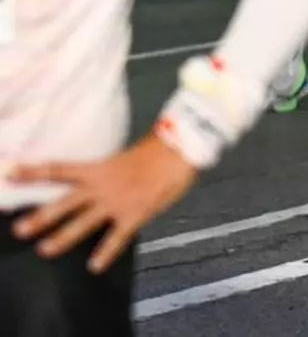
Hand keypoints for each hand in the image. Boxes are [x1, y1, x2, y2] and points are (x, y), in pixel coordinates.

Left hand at [10, 133, 197, 272]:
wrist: (180, 150)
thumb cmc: (157, 151)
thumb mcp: (124, 158)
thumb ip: (106, 174)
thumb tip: (94, 182)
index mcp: (98, 169)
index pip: (59, 169)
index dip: (33, 171)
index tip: (10, 173)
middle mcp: (102, 186)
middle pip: (65, 202)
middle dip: (42, 217)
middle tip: (20, 230)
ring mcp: (117, 201)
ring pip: (84, 223)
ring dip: (63, 238)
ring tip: (45, 250)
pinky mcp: (134, 214)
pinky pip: (116, 237)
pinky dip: (105, 253)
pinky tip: (94, 267)